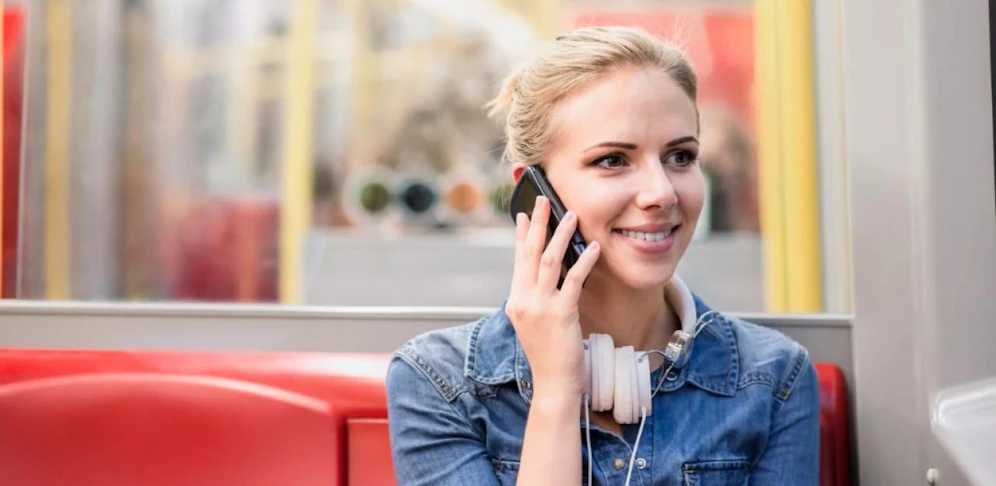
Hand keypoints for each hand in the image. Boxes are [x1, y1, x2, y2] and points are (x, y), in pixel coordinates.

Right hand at [505, 196, 600, 398]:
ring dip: (560, 235)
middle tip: (543, 200)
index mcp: (516, 301)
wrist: (554, 384)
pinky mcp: (561, 314)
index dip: (521, 236)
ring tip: (570, 215)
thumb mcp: (534, 323)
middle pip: (529, 254)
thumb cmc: (549, 356)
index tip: (525, 214)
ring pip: (549, 261)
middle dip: (537, 224)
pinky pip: (573, 280)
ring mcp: (540, 307)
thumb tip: (546, 275)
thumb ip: (536, 299)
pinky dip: (583, 261)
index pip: (518, 261)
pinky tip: (593, 248)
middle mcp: (524, 300)